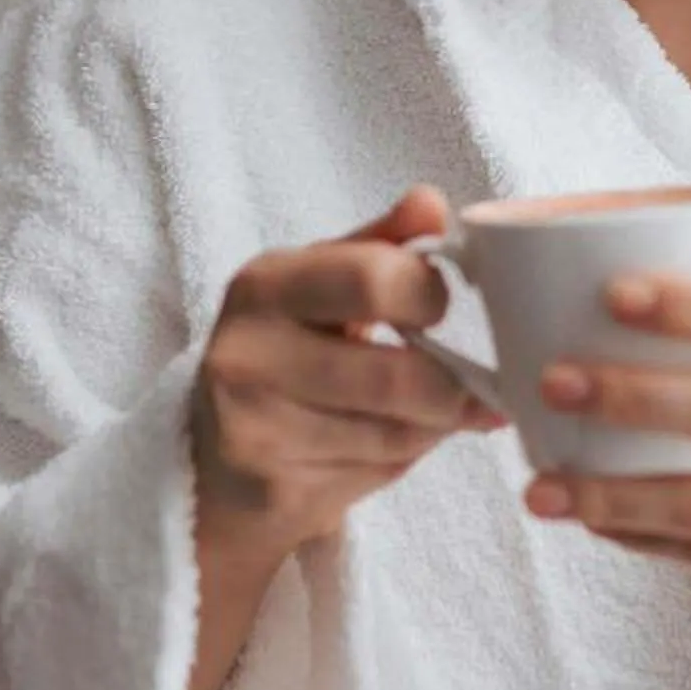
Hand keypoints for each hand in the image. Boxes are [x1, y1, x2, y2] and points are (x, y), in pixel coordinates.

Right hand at [193, 186, 503, 560]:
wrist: (220, 459)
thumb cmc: (291, 353)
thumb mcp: (324, 284)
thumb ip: (383, 244)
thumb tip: (431, 204)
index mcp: (265, 284)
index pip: (373, 279)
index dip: (429, 295)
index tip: (440, 308)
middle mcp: (247, 352)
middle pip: (396, 374)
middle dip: (453, 385)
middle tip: (470, 382)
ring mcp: (253, 426)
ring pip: (397, 430)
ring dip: (437, 423)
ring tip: (436, 411)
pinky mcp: (271, 485)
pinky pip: (378, 468)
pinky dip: (409, 455)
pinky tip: (396, 440)